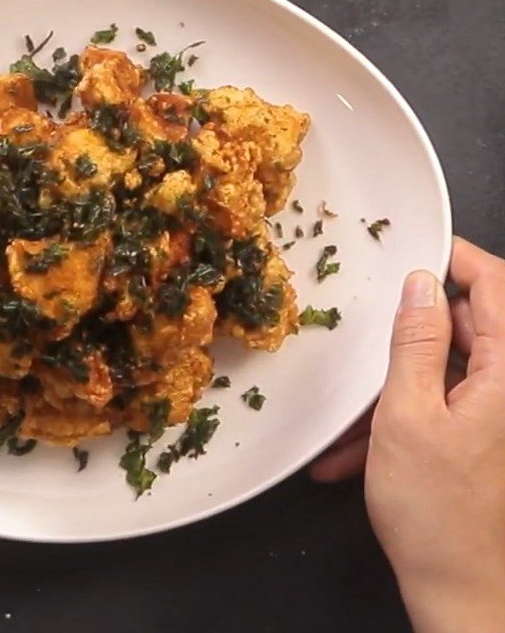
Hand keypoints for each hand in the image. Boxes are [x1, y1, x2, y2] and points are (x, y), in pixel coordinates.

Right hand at [366, 239, 504, 631]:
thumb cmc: (437, 511)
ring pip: (445, 366)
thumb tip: (419, 286)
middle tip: (371, 333)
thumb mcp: (409, 414)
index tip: (416, 250)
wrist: (459, 593)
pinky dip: (398, 416)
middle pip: (468, 324)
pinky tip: (357, 449)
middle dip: (413, 328)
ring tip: (354, 413)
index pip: (496, 288)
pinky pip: (439, 403)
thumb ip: (417, 342)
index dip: (457, 260)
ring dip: (395, 382)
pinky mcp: (477, 435)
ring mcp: (493, 412)